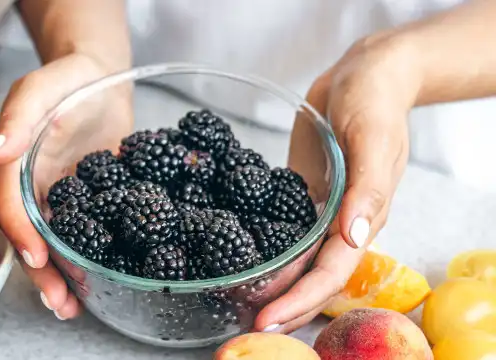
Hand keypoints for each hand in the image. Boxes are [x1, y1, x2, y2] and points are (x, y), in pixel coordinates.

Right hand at [0, 53, 130, 319]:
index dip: (22, 235)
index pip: (11, 206)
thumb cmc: (68, 78)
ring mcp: (61, 196)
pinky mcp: (89, 199)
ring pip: (57, 242)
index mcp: (15, 164)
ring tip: (77, 307)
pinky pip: (86, 232)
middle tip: (61, 304)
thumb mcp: (41, 89)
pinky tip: (102, 277)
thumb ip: (19, 118)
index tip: (39, 261)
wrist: (101, 77)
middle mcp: (33, 187)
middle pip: (32, 235)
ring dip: (65, 276)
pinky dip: (90, 256)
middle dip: (43, 273)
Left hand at [253, 31, 420, 332]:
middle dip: (282, 303)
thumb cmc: (376, 103)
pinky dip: (265, 249)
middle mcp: (341, 223)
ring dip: (272, 284)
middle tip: (246, 325)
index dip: (300, 299)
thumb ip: (369, 188)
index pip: (331, 272)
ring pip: (296, 259)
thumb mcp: (375, 139)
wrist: (362, 76)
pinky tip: (240, 259)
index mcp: (363, 218)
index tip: (266, 318)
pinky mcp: (301, 195)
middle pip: (311, 276)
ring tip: (238, 303)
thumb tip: (354, 237)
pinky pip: (282, 230)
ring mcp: (319, 211)